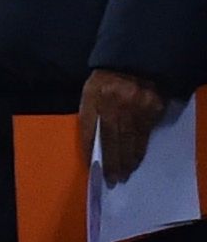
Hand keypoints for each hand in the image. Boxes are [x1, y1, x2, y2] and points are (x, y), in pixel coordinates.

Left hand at [83, 66, 177, 183]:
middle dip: (111, 162)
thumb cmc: (105, 81)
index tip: (92, 167)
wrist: (133, 62)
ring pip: (130, 141)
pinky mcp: (152, 110)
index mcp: (94, 98)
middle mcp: (114, 105)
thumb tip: (89, 142)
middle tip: (112, 179)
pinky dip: (139, 150)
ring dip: (126, 160)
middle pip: (112, 140)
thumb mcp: (89, 93)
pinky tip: (135, 160)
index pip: (90, 130)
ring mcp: (135, 108)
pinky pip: (145, 135)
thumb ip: (88, 114)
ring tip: (123, 175)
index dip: (90, 150)